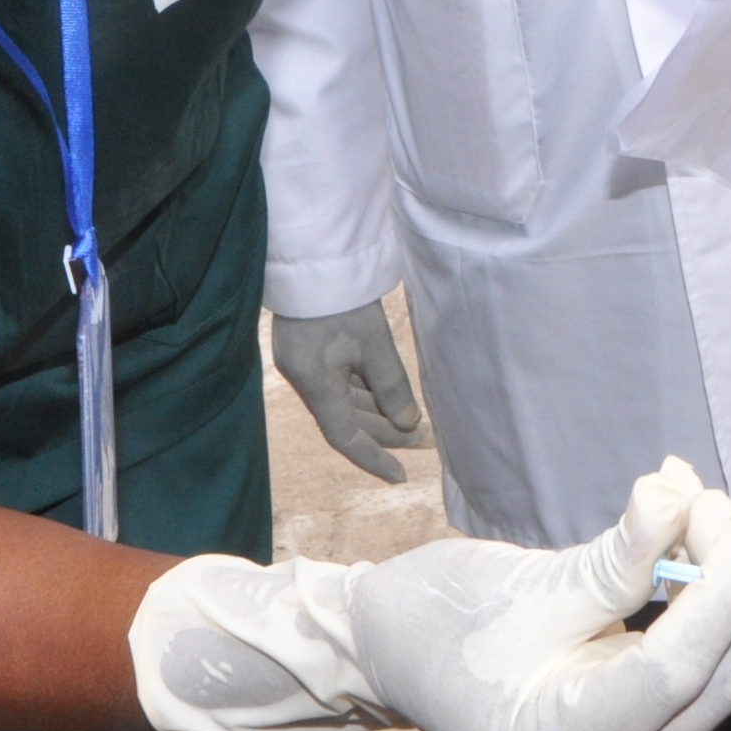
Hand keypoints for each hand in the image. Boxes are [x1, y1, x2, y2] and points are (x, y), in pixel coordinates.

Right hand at [130, 459, 730, 730]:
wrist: (386, 654)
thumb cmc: (441, 617)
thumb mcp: (530, 580)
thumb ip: (618, 553)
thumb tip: (686, 493)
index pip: (677, 667)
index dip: (730, 583)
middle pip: (710, 681)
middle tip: (728, 501)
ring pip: (710, 681)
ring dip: (721, 592)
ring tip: (703, 509)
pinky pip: (686, 680)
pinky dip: (695, 612)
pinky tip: (688, 546)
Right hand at [270, 300, 428, 481]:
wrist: (312, 254)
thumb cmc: (343, 297)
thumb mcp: (374, 341)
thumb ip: (391, 386)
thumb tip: (408, 424)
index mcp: (314, 382)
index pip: (343, 437)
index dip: (372, 459)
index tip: (400, 476)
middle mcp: (305, 378)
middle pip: (346, 420)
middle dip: (385, 433)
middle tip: (426, 439)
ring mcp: (305, 364)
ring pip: (344, 401)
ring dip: (377, 413)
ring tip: (415, 422)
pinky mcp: (310, 349)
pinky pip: (339, 383)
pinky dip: (365, 393)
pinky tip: (388, 397)